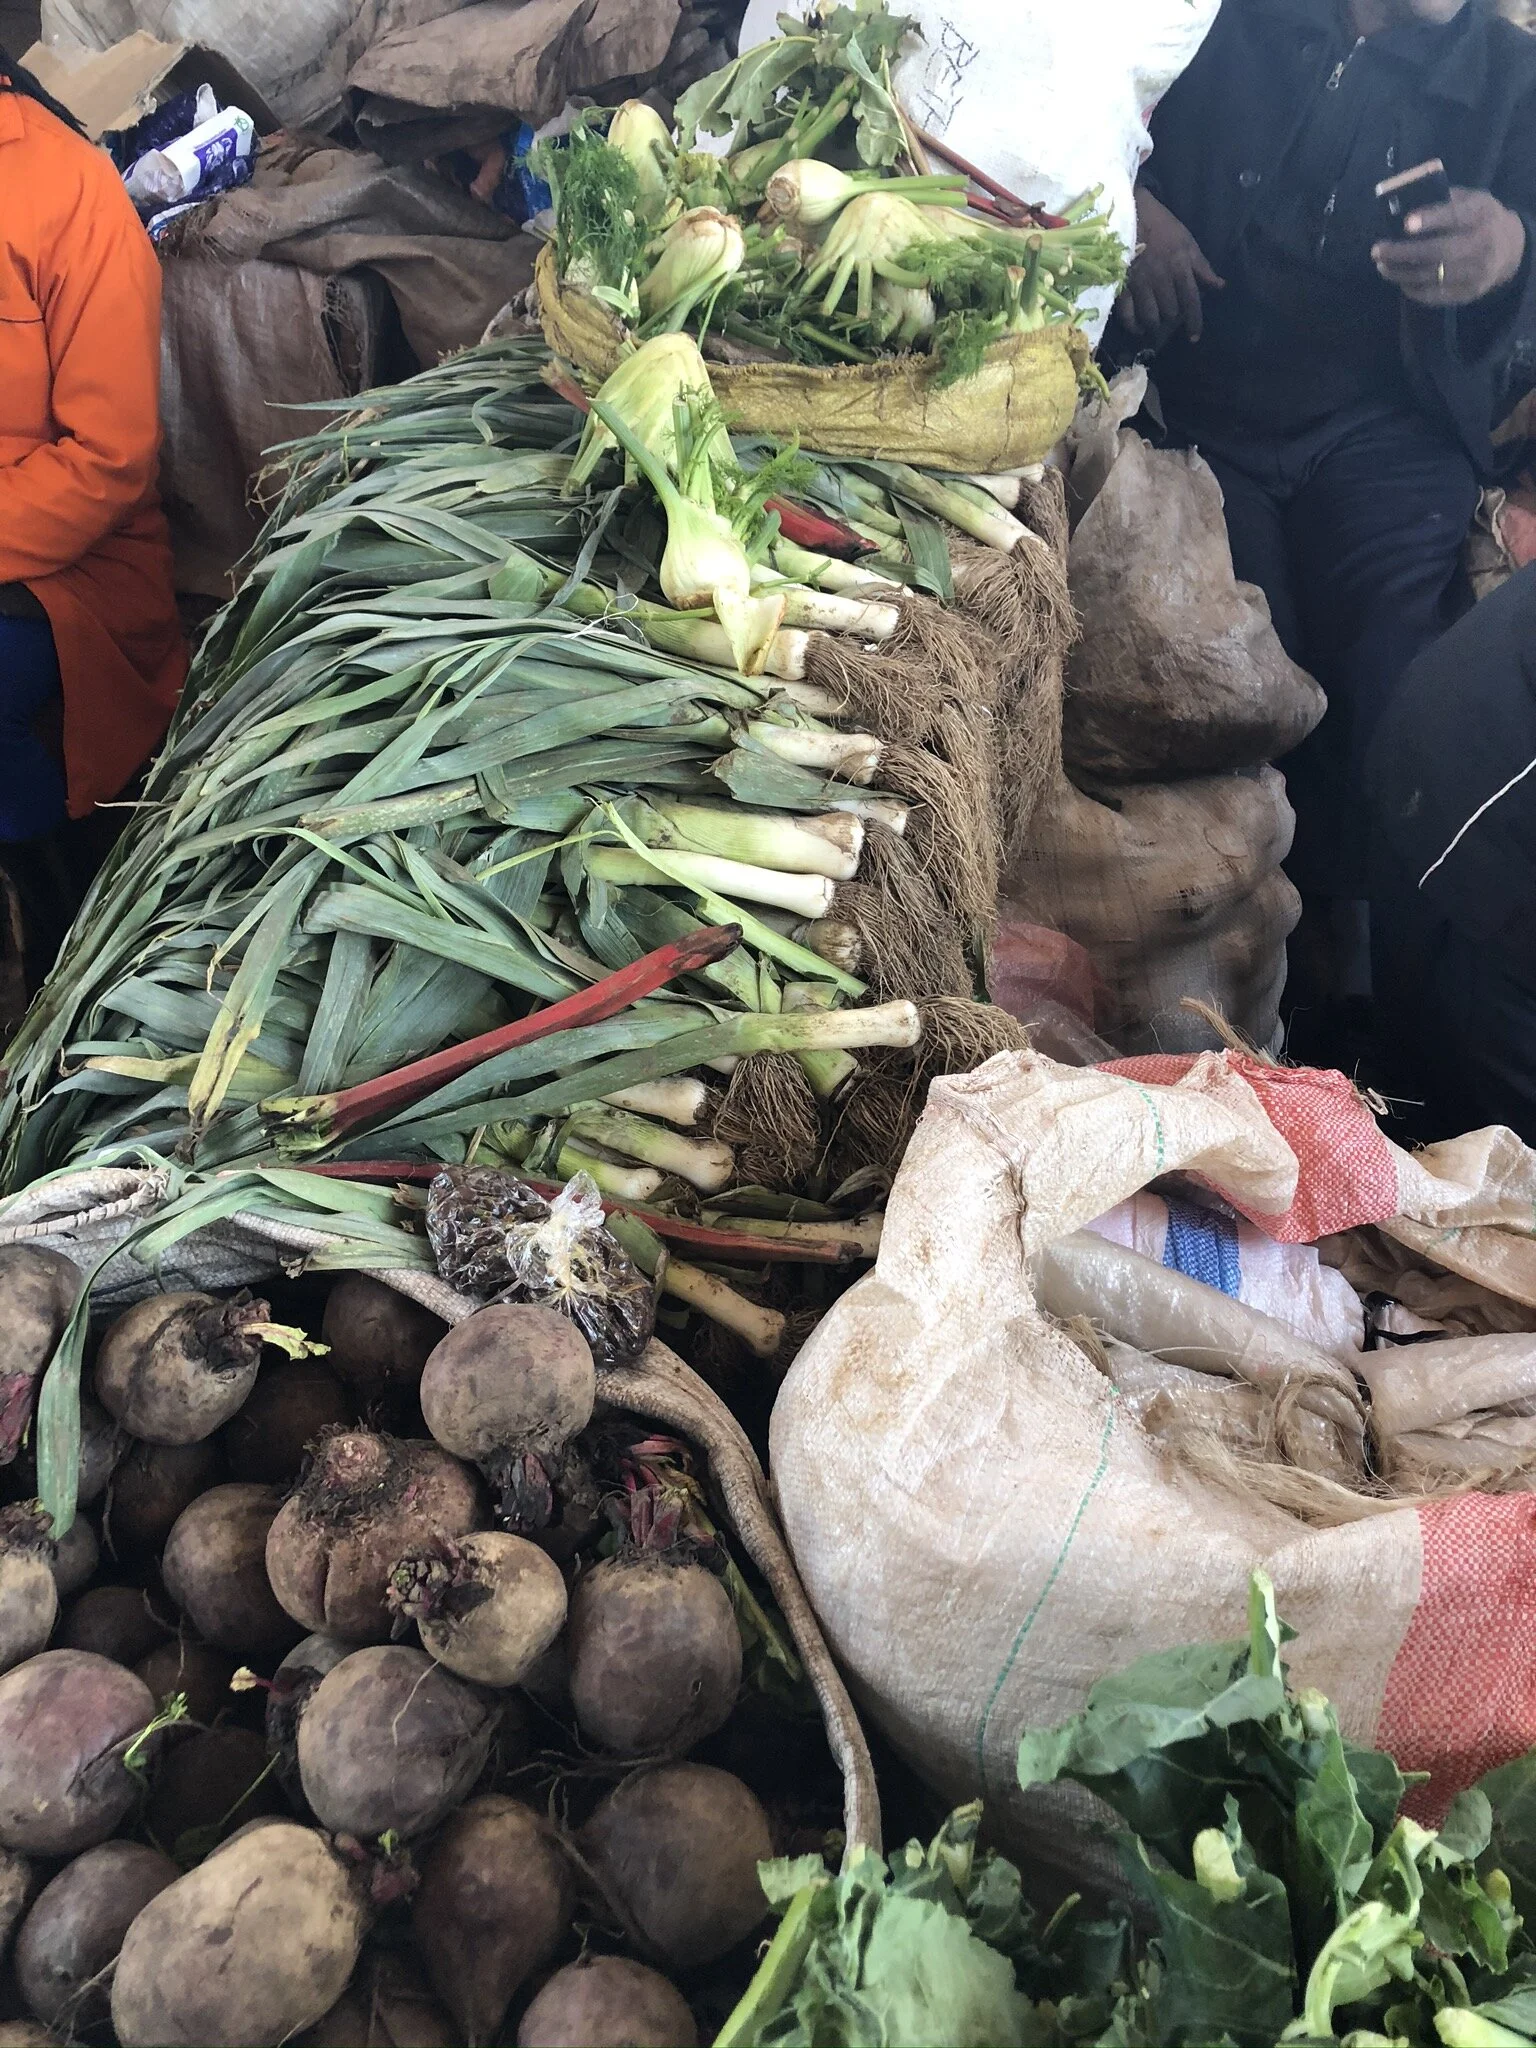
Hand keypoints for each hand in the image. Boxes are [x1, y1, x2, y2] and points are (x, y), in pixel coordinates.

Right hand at [1116, 188, 1225, 345]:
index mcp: (1180, 268)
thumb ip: (1202, 267)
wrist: (1132, 211)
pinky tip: (1137, 327)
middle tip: (1169, 319)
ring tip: (1154, 324)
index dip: (1194, 322)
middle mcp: (1162, 279)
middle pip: (1170, 313)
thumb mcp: (1187, 242)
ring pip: (1150, 317)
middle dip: (1172, 320)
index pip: (1191, 302)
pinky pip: (1127, 315)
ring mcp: (1140, 284)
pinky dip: (1133, 325)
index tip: (1194, 337)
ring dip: (1154, 324)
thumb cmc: (1162, 226)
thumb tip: (1220, 286)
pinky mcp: (1122, 285)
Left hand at [1372, 188, 1526, 305]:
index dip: (1431, 220)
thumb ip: (1444, 201)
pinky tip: (1399, 280)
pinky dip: (1412, 289)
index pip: (1456, 217)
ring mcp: (1475, 272)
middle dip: (1403, 253)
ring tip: (1382, 266)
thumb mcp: (1471, 199)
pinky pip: (1435, 295)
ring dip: (1401, 273)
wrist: (1509, 248)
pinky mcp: (1468, 293)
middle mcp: (1480, 244)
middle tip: (1377, 250)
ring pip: (1432, 276)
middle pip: (1438, 252)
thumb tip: (1404, 206)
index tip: (1406, 224)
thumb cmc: (1479, 218)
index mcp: (1480, 215)